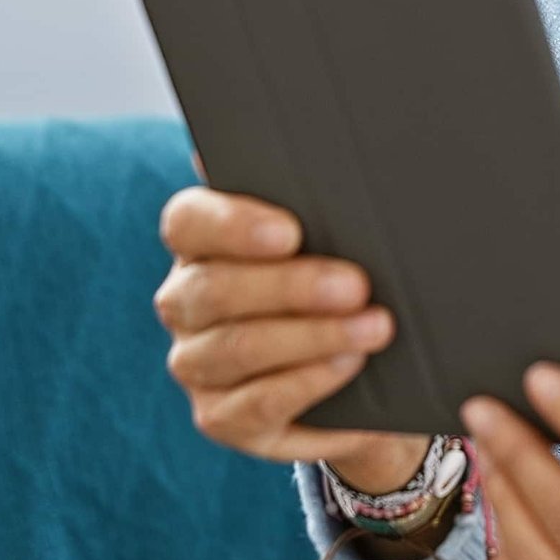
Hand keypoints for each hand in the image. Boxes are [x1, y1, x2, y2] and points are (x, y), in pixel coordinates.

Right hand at [153, 173, 430, 482]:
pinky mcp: (221, 418)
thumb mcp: (337, 235)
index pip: (188, 221)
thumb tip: (306, 141)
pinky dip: (307, 382)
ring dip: (311, 337)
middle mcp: (185, 302)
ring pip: (235, 348)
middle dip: (291, 287)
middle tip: (357, 285)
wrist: (370, 370)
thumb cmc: (346, 275)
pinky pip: (253, 404)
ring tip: (375, 327)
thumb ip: (316, 195)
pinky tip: (350, 364)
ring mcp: (197, 363)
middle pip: (214, 290)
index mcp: (202, 242)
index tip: (291, 231)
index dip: (233, 225)